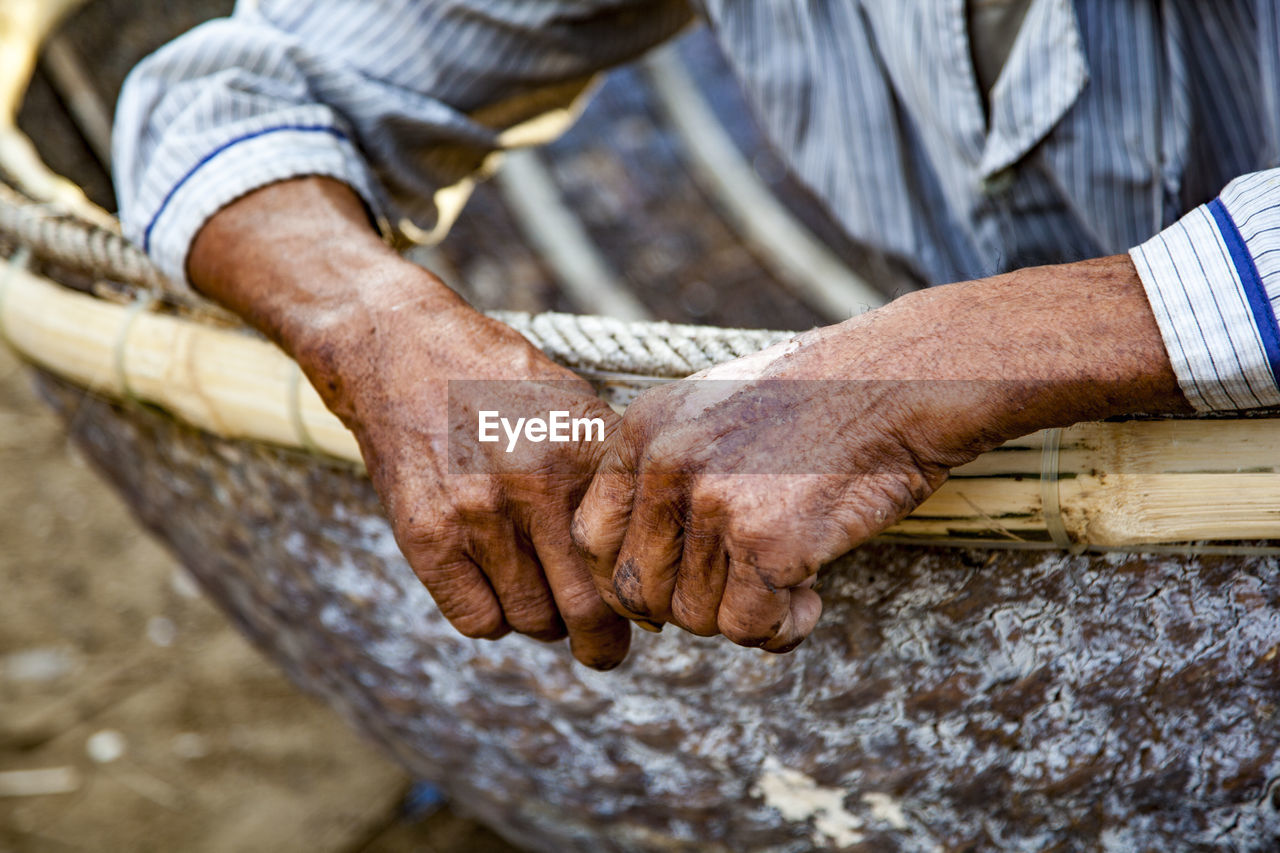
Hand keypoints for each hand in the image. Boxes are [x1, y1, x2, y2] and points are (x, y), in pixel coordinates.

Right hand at [188, 178, 630, 668]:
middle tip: (607, 652)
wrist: (401, 351)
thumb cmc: (499, 382)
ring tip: (540, 593)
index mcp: (583, 449)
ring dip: (542, 619)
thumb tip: (654, 550)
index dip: (640, 599)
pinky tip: (495, 586)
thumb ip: (608, 471)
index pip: (629, 558)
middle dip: (603, 643)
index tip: (643, 614)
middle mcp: (534, 485)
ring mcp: (476, 515)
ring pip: (533, 620)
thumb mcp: (572, 404)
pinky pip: (479, 622)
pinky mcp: (426, 539)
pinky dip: (494, 617)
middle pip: (585, 608)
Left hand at [573, 257, 1190, 651]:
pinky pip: (749, 629)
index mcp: (644, 430)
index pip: (592, 539)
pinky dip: (782, 629)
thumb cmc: (819, 401)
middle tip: (742, 591)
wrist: (904, 380)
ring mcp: (716, 502)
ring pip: (694, 618)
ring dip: (742, 618)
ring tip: (790, 586)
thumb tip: (636, 585)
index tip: (673, 588)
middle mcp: (667, 464)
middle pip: (639, 590)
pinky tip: (813, 596)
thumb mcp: (712, 411)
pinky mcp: (770, 542)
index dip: (630, 579)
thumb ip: (665, 478)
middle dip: (690, 607)